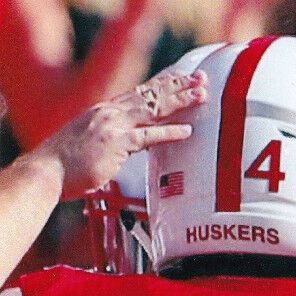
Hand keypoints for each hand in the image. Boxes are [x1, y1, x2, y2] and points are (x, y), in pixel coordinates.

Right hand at [38, 68, 206, 199]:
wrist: (47, 170)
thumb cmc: (69, 163)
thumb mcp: (95, 143)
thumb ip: (117, 138)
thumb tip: (135, 142)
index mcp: (104, 111)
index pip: (139, 93)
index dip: (163, 84)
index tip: (182, 77)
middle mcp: (109, 113)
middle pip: (150, 95)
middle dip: (177, 85)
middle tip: (201, 80)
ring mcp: (112, 126)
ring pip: (152, 109)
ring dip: (179, 101)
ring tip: (201, 96)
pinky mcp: (115, 143)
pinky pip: (147, 137)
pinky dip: (169, 132)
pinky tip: (187, 130)